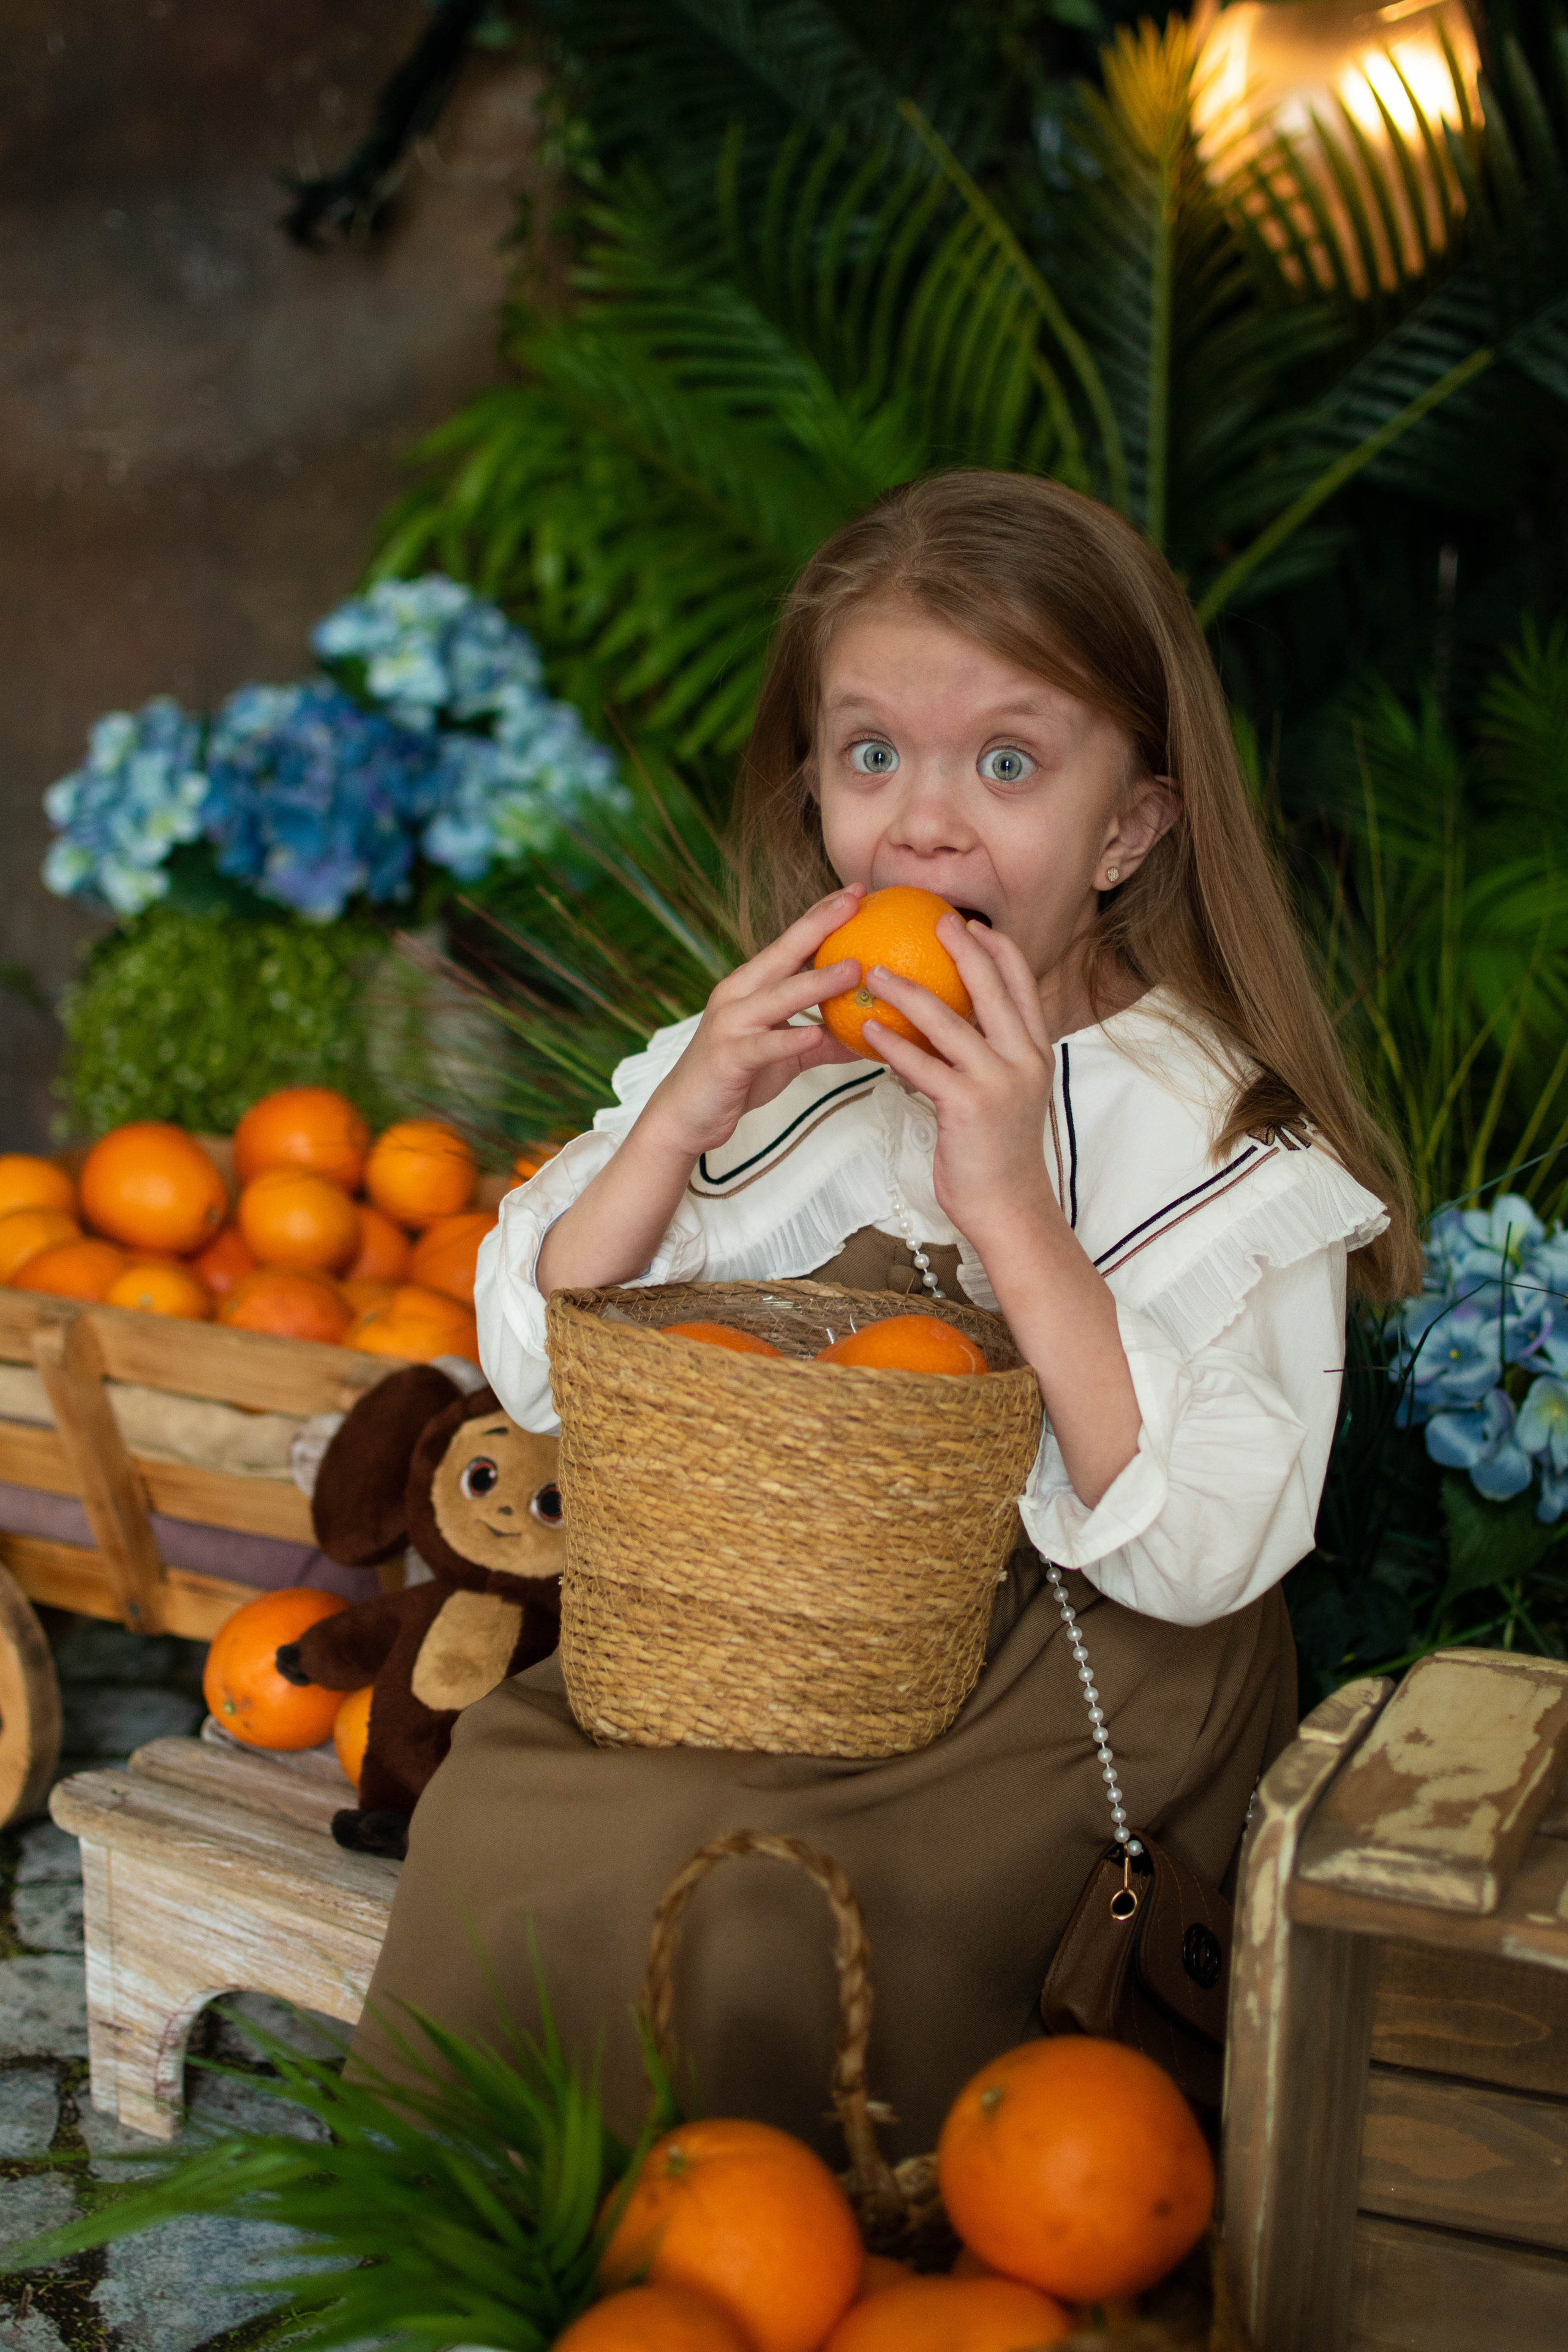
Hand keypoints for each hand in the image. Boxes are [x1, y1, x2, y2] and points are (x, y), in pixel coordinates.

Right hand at [640, 886, 867, 1159]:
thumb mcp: (785, 1056)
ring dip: (816, 982)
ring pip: (778, 997)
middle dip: (820, 925)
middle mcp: (737, 995)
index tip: (856, 891)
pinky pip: (765, 1047)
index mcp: (750, 986)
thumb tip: (868, 1035)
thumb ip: (823, 1041)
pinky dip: (790, 1040)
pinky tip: (816, 1034)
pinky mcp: (729, 1057)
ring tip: (853, 969)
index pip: (790, 943)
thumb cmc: (734, 1078)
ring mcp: (730, 1024)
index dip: (821, 915)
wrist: (684, 1114)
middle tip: (855, 901)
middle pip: (783, 953)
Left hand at [861, 913, 1057, 1251]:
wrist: (1008, 1206)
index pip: (1021, 985)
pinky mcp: (968, 1104)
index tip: (972, 924)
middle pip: (992, 988)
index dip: (997, 949)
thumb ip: (986, 1058)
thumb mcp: (1003, 1095)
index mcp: (1035, 1051)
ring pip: (950, 1021)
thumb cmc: (996, 1152)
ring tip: (876, 971)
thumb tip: (951, 1026)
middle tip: (934, 919)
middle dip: (964, 948)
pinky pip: (923, 1064)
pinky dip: (893, 1044)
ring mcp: (998, 1080)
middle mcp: (1023, 1058)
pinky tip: (866, 1030)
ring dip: (909, 991)